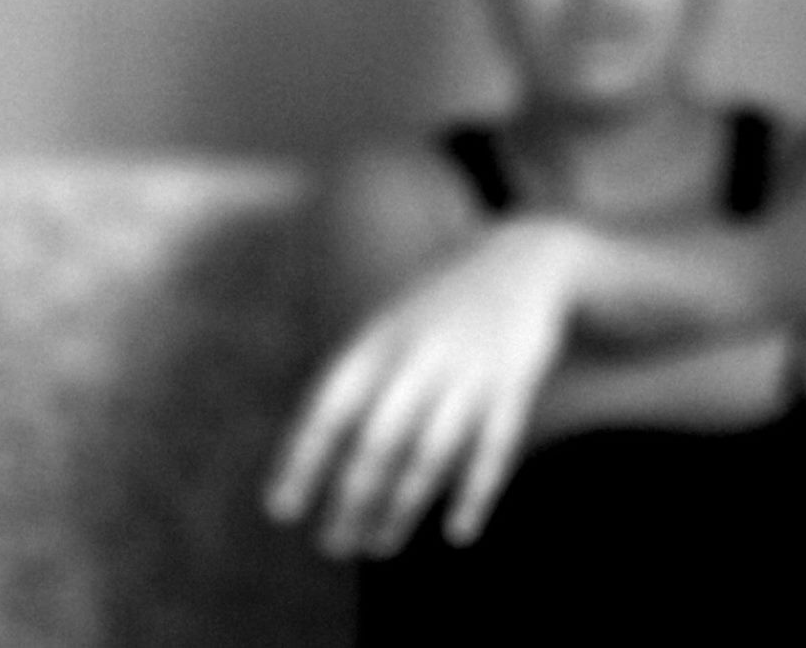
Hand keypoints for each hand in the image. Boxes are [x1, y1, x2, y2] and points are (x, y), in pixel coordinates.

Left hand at [262, 217, 587, 556]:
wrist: (524, 260)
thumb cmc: (439, 308)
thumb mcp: (388, 326)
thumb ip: (355, 383)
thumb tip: (308, 461)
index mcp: (379, 340)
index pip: (331, 408)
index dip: (303, 461)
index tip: (281, 511)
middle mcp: (421, 357)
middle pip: (378, 442)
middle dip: (352, 500)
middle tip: (333, 545)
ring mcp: (471, 373)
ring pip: (431, 454)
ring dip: (402, 508)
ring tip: (379, 546)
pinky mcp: (514, 387)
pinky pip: (493, 451)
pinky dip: (474, 495)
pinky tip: (457, 533)